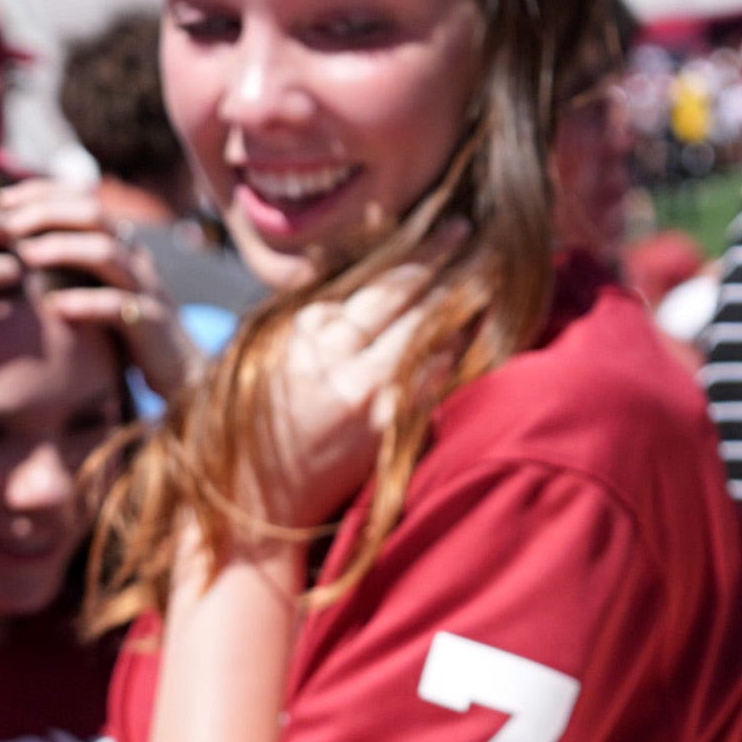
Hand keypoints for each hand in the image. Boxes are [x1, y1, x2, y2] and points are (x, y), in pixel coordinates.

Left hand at [0, 176, 177, 392]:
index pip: (82, 199)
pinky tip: (54, 307)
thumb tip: (16, 247)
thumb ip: (71, 267)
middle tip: (8, 220)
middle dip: (48, 212)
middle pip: (94, 214)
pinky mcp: (151, 324)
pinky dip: (85, 303)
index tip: (2, 198)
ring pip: (107, 253)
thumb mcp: (100, 290)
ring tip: (27, 254)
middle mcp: (135, 258)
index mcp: (121, 245)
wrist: (182, 374)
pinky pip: (119, 307)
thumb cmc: (129, 332)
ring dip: (64, 248)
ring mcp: (146, 289)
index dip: (43, 192)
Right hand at [226, 237, 453, 542]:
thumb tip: (343, 284)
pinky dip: (457, 351)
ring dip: (460, 297)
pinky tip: (480, 328)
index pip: (364, 284)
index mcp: (300, 335)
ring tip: (490, 267)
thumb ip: (306, 326)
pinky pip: (434, 379)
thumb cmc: (252, 437)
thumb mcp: (263, 362)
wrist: (254, 513)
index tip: (432, 231)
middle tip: (468, 227)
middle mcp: (332, 357)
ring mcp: (364, 393)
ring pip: (424, 329)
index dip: (403, 253)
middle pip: (398, 294)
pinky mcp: (387, 431)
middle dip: (438, 256)